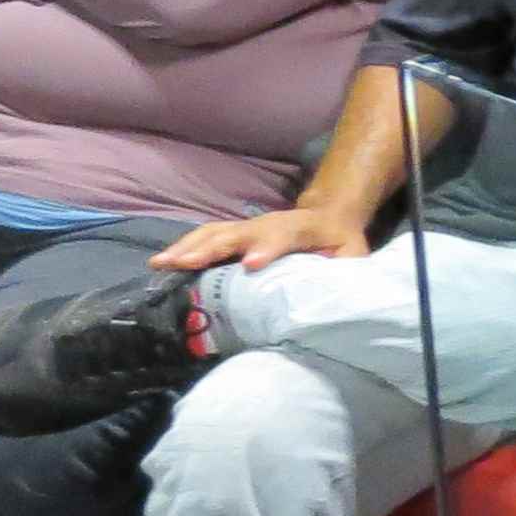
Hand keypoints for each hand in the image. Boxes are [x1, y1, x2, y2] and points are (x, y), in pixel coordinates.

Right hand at [151, 202, 367, 277]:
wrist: (330, 213)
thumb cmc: (341, 242)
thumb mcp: (354, 257)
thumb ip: (345, 274)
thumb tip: (334, 302)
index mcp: (303, 229)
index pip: (284, 236)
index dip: (268, 247)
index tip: (251, 264)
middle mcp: (270, 224)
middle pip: (239, 233)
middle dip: (212, 248)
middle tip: (186, 264)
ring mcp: (249, 227)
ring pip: (215, 232)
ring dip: (188, 246)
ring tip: (161, 263)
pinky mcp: (235, 233)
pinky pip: (207, 237)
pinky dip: (185, 247)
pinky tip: (163, 262)